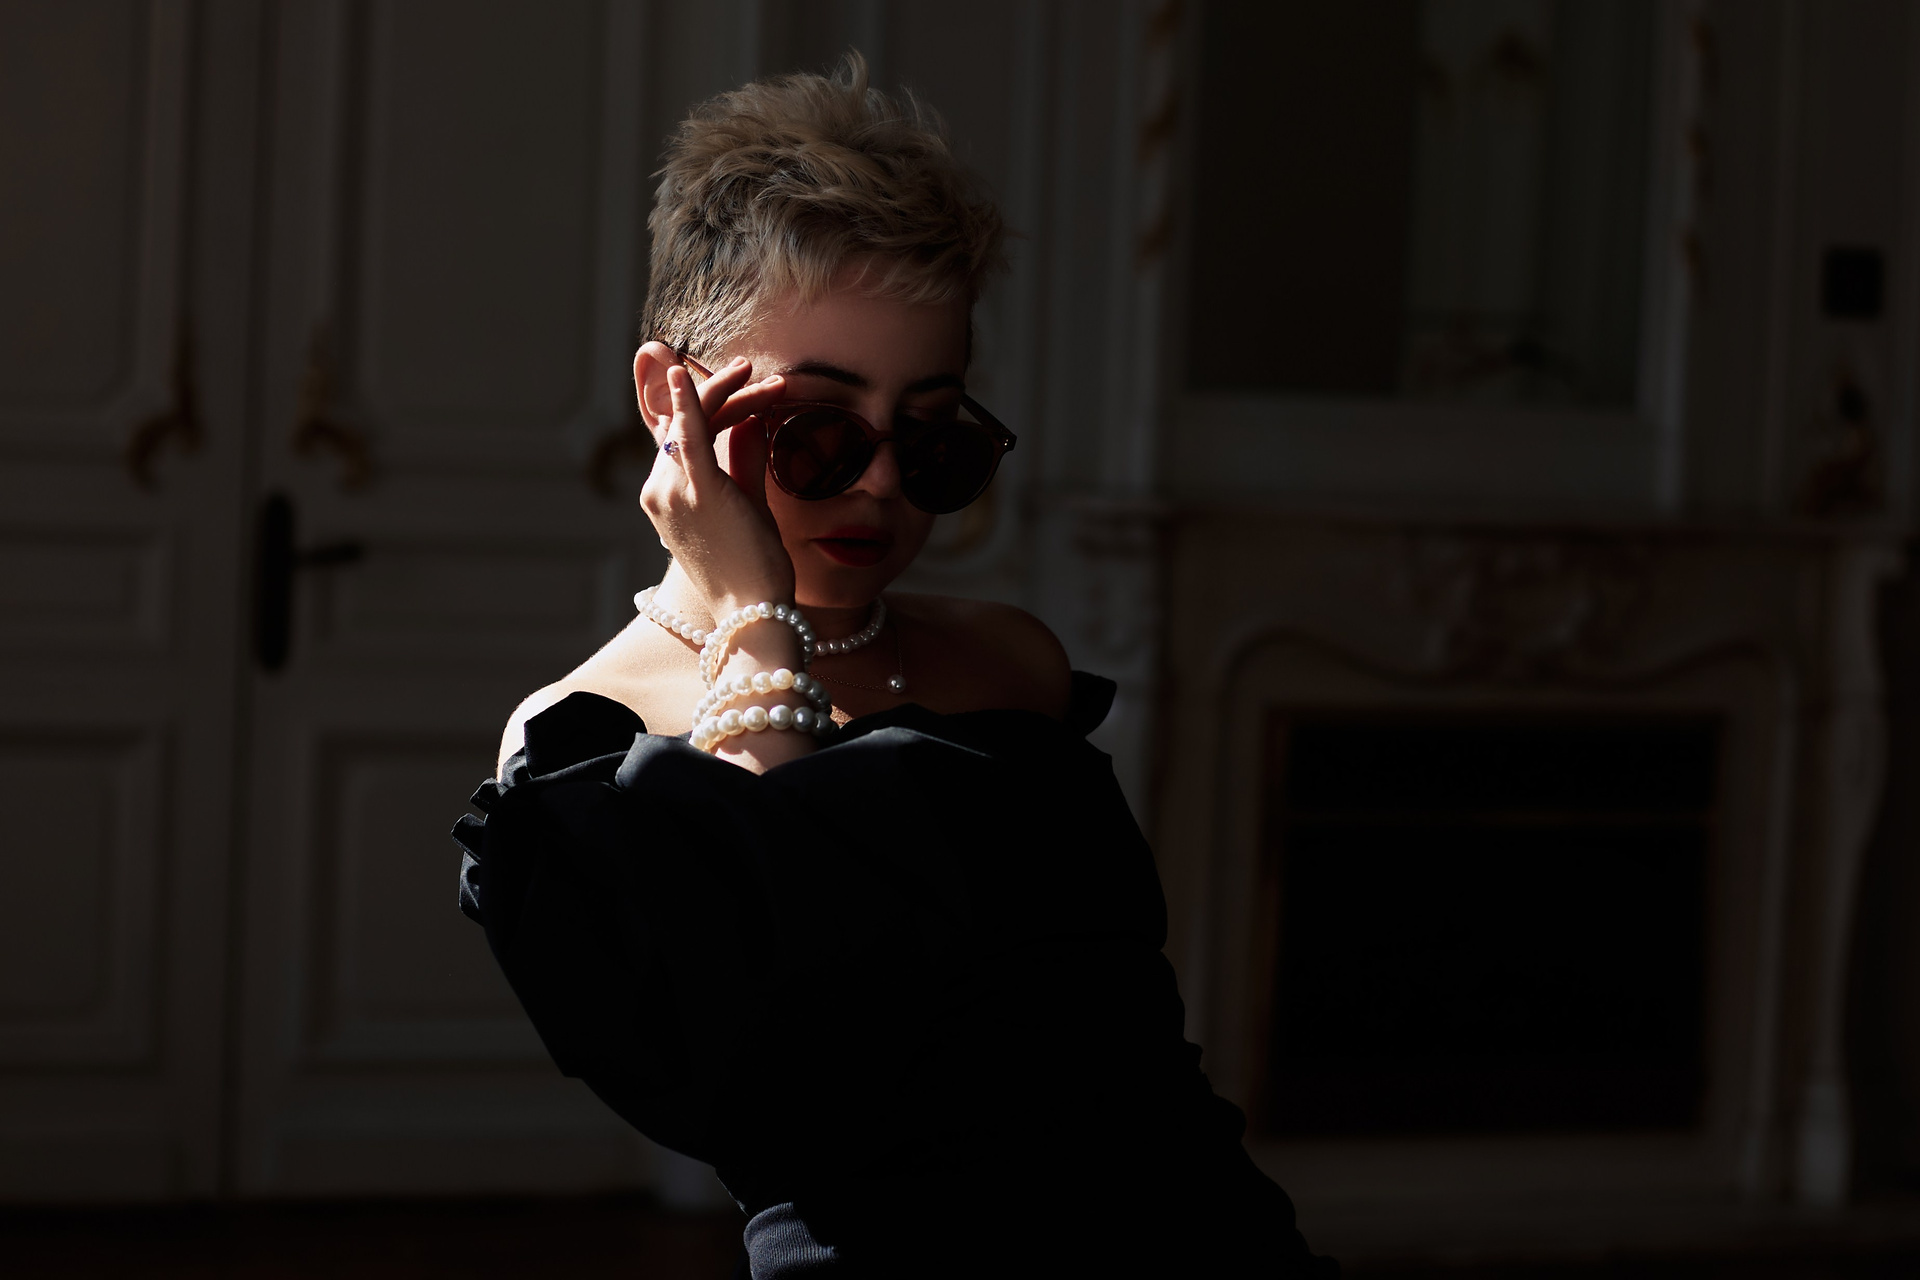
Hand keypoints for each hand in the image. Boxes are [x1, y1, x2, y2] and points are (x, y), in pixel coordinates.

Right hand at [635, 342, 792, 613]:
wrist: (753, 614)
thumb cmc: (753, 570)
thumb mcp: (749, 506)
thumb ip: (745, 462)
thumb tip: (753, 420)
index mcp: (665, 498)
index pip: (681, 436)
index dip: (699, 402)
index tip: (730, 380)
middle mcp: (659, 492)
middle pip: (685, 424)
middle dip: (720, 391)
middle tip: (750, 367)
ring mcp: (672, 493)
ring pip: (693, 423)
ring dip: (726, 392)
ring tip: (760, 373)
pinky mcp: (698, 493)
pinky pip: (688, 436)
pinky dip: (686, 401)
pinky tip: (683, 371)